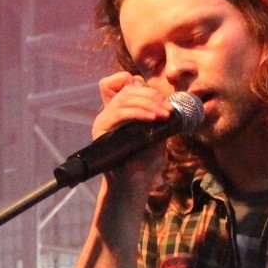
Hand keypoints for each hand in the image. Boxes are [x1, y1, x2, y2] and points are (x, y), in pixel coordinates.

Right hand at [92, 71, 176, 192]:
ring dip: (148, 103)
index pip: (121, 83)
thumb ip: (156, 115)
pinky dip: (138, 112)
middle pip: (127, 89)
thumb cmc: (146, 161)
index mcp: (120, 111)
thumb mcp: (156, 133)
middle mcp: (109, 113)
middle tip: (167, 110)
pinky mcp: (100, 129)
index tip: (161, 102)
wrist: (135, 183)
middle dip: (152, 96)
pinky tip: (152, 119)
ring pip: (124, 98)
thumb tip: (166, 102)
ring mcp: (103, 120)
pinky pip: (119, 112)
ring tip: (163, 115)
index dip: (140, 86)